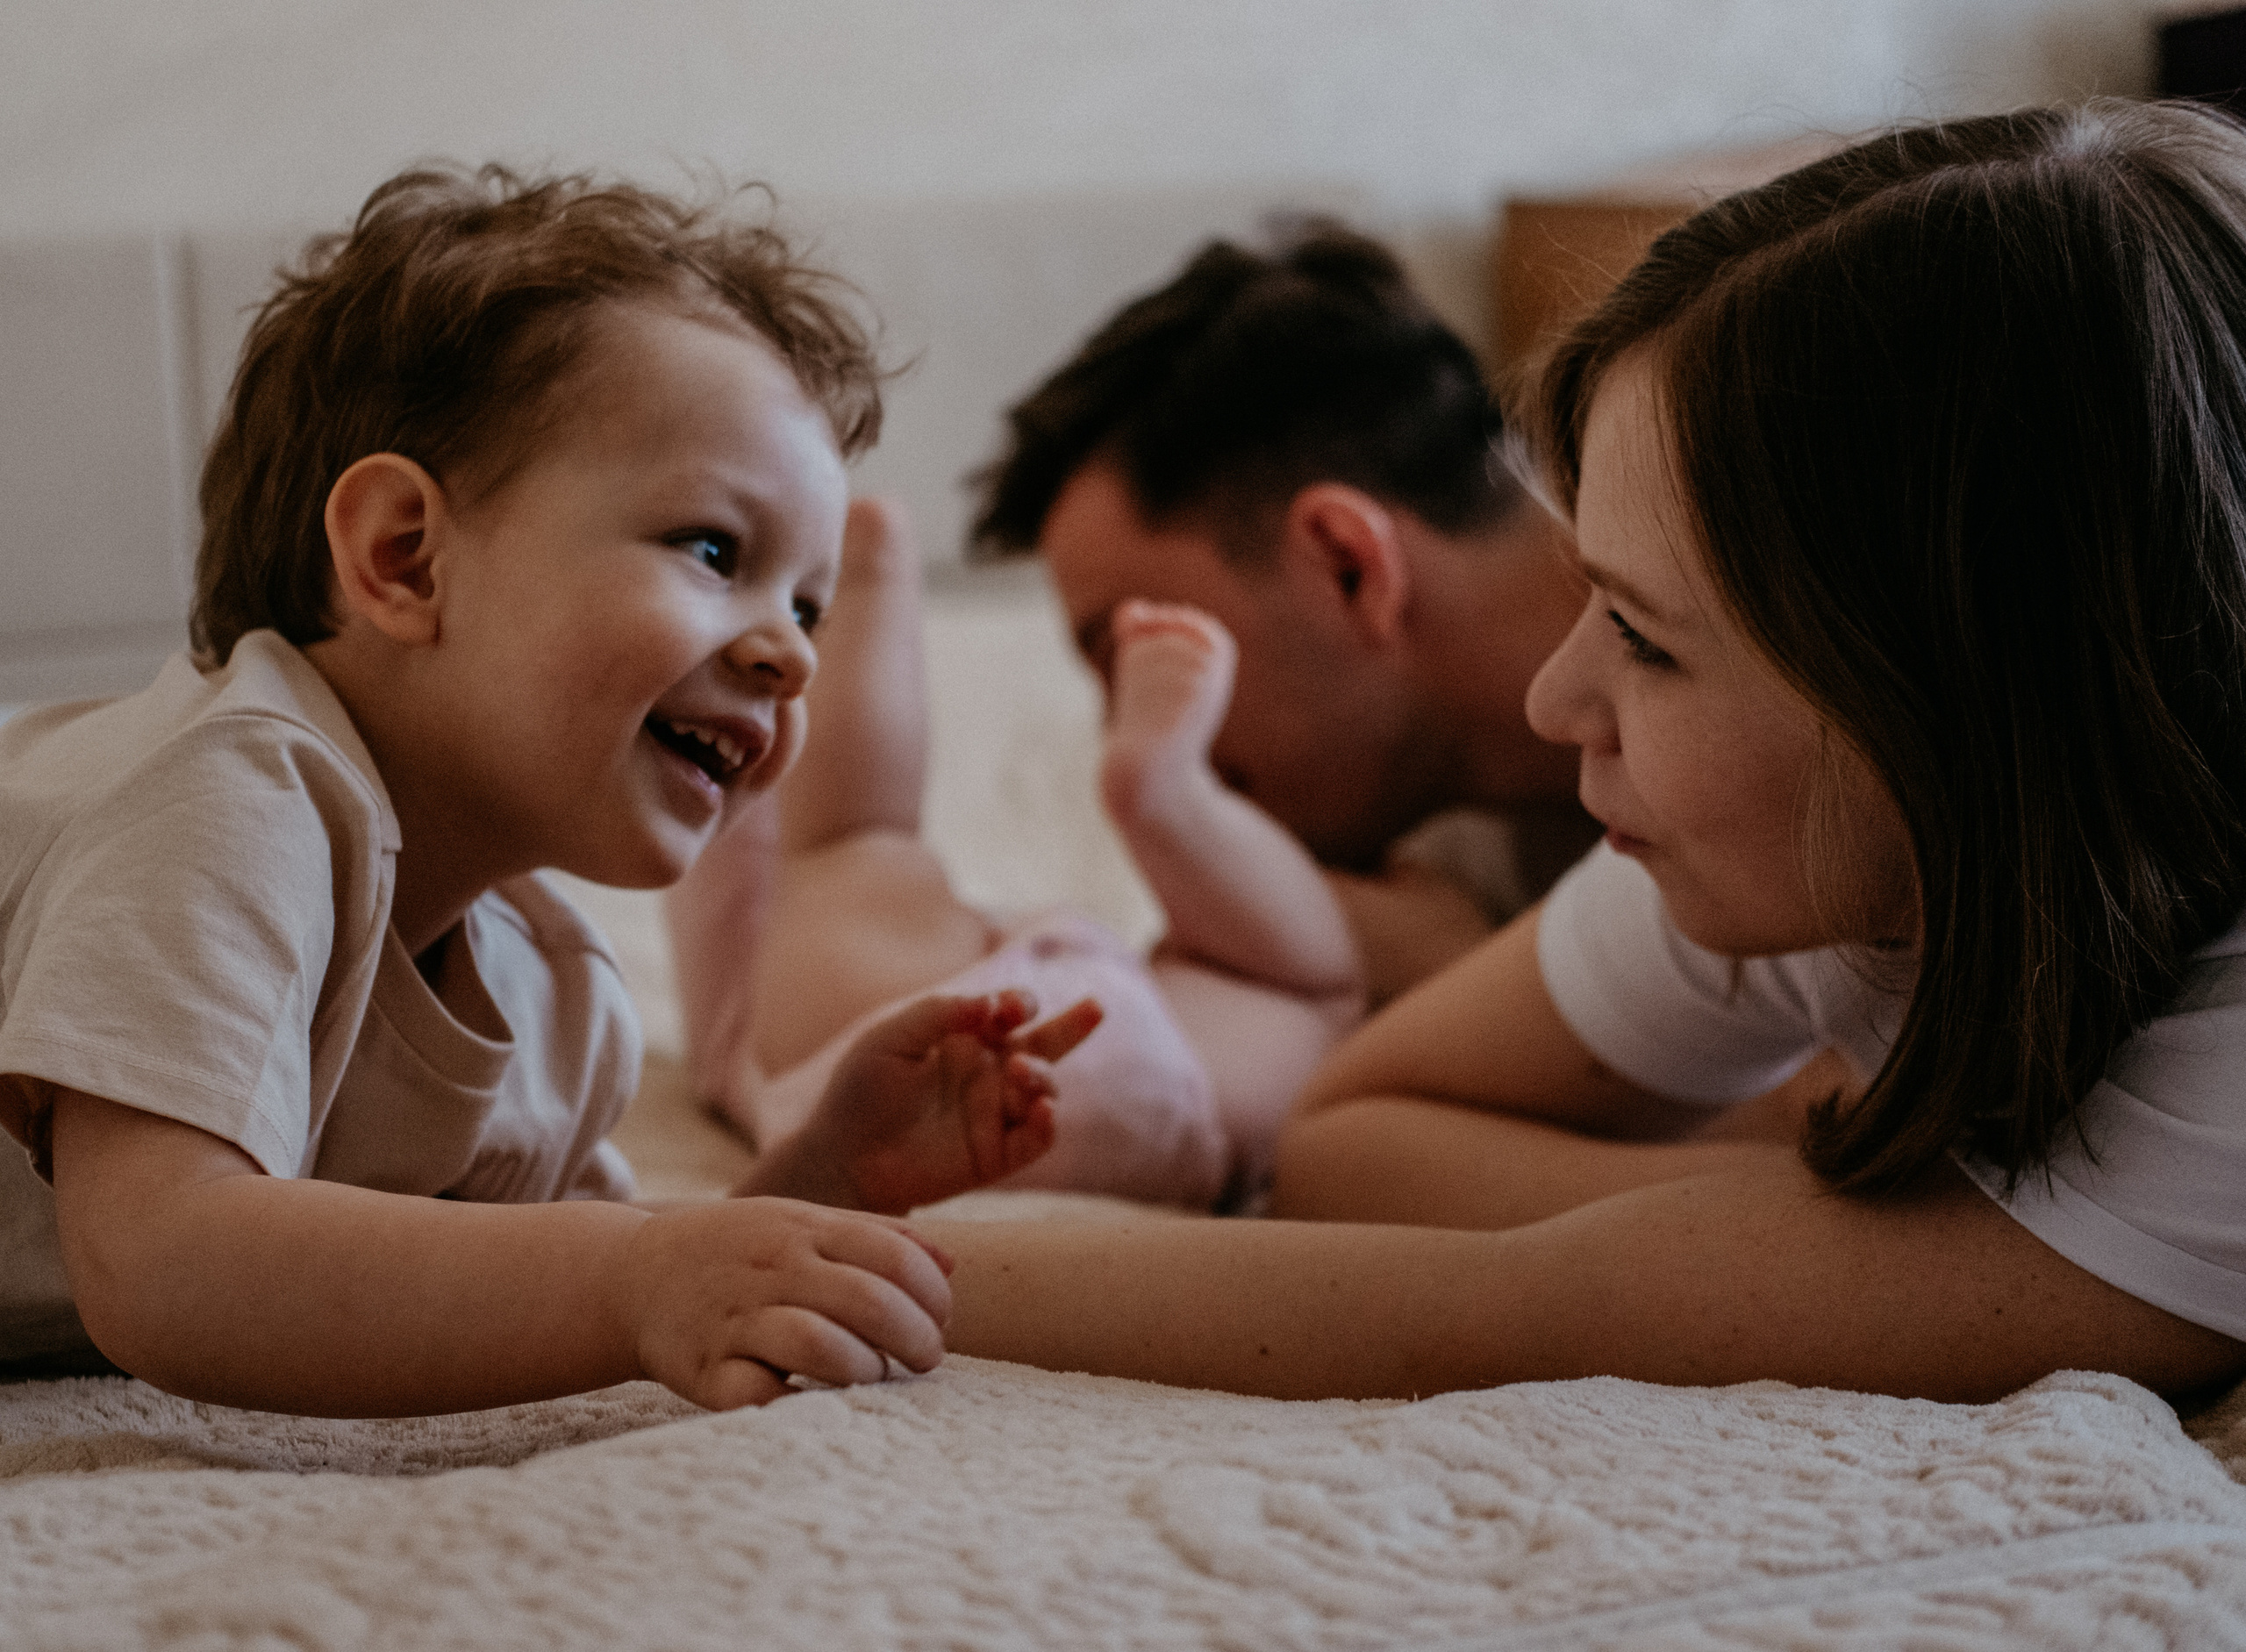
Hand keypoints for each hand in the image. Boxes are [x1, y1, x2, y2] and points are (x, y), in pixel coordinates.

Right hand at [620, 1196, 954, 1409]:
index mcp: (802, 1228)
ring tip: (873, 1378)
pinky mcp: (702, 1370)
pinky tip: (814, 1404)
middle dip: (916, 1339)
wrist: (631, 1275)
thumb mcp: (800, 1222)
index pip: (894, 1255)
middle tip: (924, 1360)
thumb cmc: (737, 1252)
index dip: (933, 1294)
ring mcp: (735, 1319)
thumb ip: (876, 1237)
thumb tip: (950, 1263)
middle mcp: (771, 1267)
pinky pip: (757, 1395)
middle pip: (869, 1301)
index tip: (941, 1320)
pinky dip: (794, 1406)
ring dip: (864, 1369)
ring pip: (819, 1344)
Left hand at [758, 990, 1101, 1214]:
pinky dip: (1048, 1125)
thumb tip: (993, 1003)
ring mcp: (995, 1115)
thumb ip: (941, 1012)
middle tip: (1095, 1007)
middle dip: (1074, 1024)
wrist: (841, 1157)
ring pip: (1046, 1091)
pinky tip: (1044, 1111)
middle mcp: (988, 1074)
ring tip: (1019, 1071)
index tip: (1006, 1007)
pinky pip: (1037, 1140)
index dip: (1018, 1002)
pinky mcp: (995, 1156)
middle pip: (1046, 1045)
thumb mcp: (891, 1038)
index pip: (1011, 1012)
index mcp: (966, 1040)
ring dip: (1044, 1077)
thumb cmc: (860, 1092)